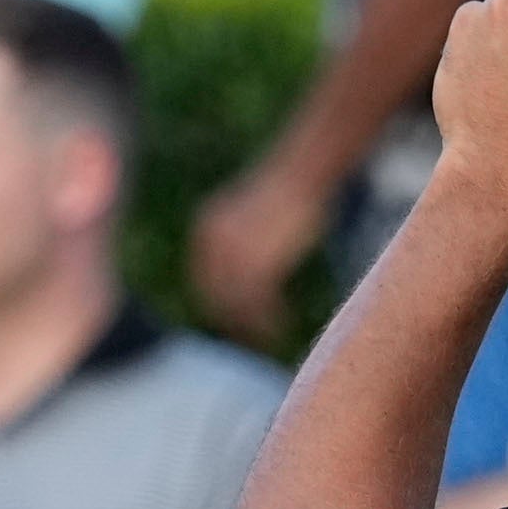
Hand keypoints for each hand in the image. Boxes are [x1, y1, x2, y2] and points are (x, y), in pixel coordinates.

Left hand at [189, 161, 328, 342]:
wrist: (302, 174)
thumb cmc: (285, 193)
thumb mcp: (249, 217)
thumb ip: (237, 244)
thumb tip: (241, 274)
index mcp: (205, 230)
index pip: (205, 280)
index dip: (220, 304)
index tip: (237, 321)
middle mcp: (212, 244)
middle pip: (219, 296)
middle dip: (236, 319)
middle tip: (255, 335)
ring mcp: (233, 255)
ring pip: (238, 304)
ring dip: (254, 324)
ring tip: (270, 334)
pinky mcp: (257, 265)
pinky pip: (259, 304)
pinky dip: (269, 319)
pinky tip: (281, 325)